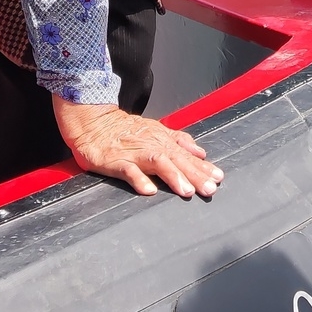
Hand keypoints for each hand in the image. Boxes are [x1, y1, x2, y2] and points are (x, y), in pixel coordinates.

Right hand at [52, 97, 223, 197]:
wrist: (93, 121)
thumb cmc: (124, 128)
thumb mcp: (154, 130)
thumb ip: (178, 140)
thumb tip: (201, 151)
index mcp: (161, 139)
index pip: (185, 154)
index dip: (202, 166)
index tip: (218, 177)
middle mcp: (151, 145)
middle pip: (176, 160)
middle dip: (195, 175)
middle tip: (209, 188)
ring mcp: (133, 153)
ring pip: (157, 163)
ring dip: (173, 176)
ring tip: (186, 191)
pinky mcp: (115, 161)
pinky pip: (128, 171)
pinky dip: (139, 180)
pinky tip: (149, 190)